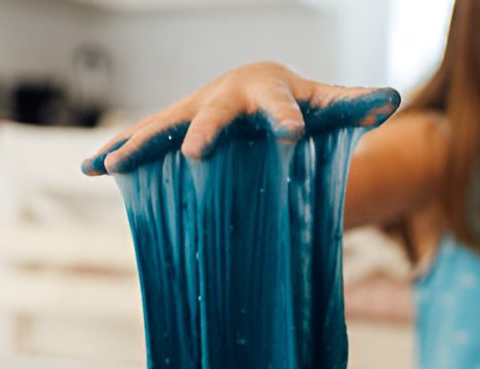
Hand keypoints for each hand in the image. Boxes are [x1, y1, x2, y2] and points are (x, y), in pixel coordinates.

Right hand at [82, 61, 399, 175]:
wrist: (257, 88)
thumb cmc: (298, 100)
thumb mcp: (328, 103)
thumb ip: (355, 105)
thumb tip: (390, 102)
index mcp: (269, 90)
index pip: (282, 105)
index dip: (287, 118)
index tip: (292, 134)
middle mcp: (224, 97)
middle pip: (215, 114)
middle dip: (206, 132)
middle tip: (200, 154)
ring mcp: (194, 110)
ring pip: (165, 126)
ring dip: (140, 144)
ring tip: (113, 164)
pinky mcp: (174, 128)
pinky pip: (143, 139)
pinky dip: (116, 151)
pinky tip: (89, 169)